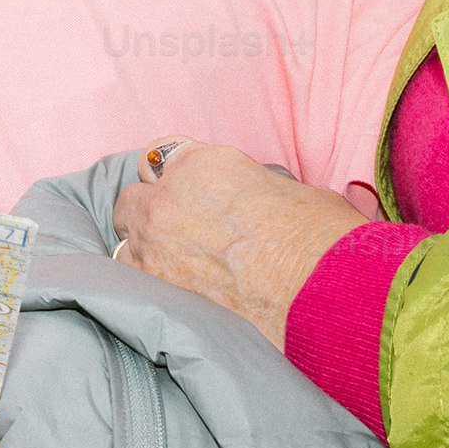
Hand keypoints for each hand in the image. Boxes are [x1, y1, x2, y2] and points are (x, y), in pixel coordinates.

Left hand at [110, 138, 373, 349]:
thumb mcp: (295, 192)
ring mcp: (155, 241)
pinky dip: (149, 283)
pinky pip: (134, 277)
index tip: (184, 192)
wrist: (316, 292)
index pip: (160, 154)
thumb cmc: (320, 237)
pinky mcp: (155, 287)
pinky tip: (175, 293)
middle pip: (134, 197)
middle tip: (179, 232)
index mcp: (203, 163)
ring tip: (179, 269)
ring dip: (146, 249)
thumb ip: (263, 189)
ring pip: (128, 238)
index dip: (172, 176)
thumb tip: (275, 199)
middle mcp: (169, 195)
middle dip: (150, 211)